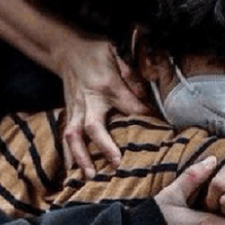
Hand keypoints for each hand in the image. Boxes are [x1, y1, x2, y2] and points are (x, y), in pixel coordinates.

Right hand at [58, 36, 150, 177]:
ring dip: (81, 157)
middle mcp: (88, 99)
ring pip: (73, 135)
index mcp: (105, 83)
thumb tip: (145, 97)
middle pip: (93, 126)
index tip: (158, 127)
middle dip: (104, 145)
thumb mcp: (117, 54)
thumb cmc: (95, 51)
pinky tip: (72, 171)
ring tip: (91, 176)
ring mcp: (75, 107)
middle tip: (117, 163)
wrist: (65, 48)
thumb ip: (132, 76)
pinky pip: (65, 136)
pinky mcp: (68, 112)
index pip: (128, 104)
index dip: (143, 115)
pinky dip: (68, 154)